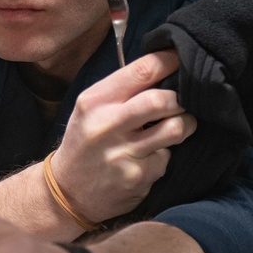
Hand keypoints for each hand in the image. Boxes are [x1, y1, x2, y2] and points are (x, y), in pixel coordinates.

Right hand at [53, 50, 196, 223]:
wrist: (68, 191)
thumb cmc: (85, 142)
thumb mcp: (90, 110)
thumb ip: (121, 91)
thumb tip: (165, 70)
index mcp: (95, 101)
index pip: (142, 71)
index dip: (170, 62)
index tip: (182, 61)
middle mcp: (107, 125)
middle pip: (162, 100)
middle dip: (182, 98)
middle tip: (183, 101)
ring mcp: (123, 153)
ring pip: (175, 129)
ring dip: (184, 124)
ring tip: (177, 126)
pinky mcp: (138, 176)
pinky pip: (166, 157)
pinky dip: (164, 155)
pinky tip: (148, 158)